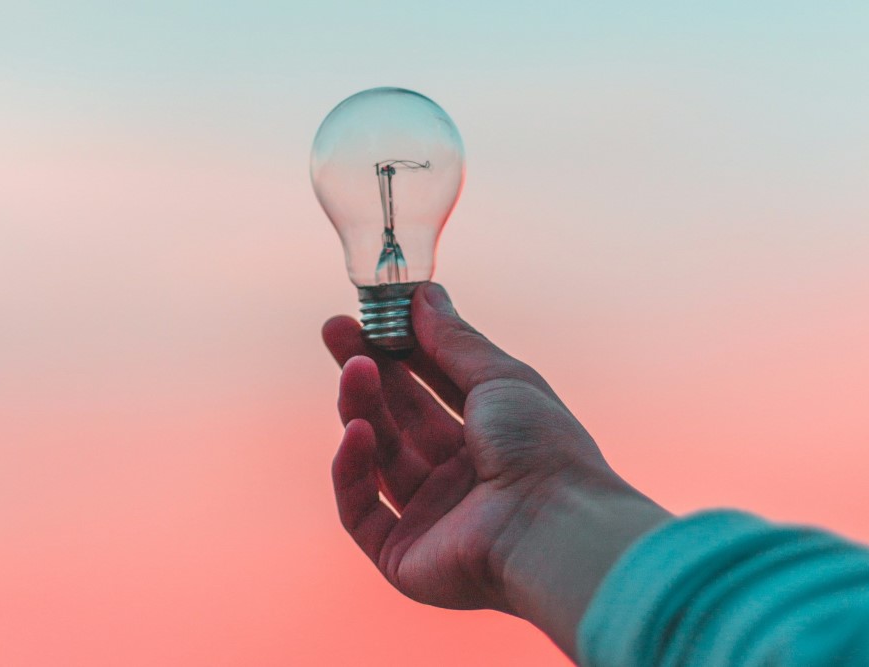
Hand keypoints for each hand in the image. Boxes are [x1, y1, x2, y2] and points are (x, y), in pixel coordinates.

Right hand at [324, 283, 668, 656]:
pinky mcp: (402, 556)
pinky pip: (361, 510)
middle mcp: (460, 477)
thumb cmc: (541, 447)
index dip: (400, 350)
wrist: (553, 527)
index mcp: (490, 437)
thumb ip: (454, 340)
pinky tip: (356, 431)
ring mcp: (430, 517)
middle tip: (335, 330)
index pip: (432, 386)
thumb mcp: (500, 378)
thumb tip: (424, 294)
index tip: (370, 314)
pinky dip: (352, 470)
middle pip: (399, 417)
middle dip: (367, 371)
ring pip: (379, 456)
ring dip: (361, 408)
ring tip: (354, 368)